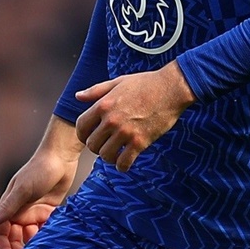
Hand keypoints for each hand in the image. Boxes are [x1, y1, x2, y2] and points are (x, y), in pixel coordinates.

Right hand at [0, 121, 80, 248]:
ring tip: (46, 242)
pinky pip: (44, 229)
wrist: (61, 157)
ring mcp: (33, 212)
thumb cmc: (39, 169)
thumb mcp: (23, 189)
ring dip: (36, 242)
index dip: (4, 247)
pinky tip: (54, 234)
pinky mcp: (47, 211)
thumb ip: (8, 207)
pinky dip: (47, 233)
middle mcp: (19, 212)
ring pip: (30, 235)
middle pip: (16, 238)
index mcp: (9, 207)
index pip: (0, 233)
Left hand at [75, 62, 194, 171]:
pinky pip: (124, 162)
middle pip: (91, 144)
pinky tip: (125, 162)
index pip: (81, 127)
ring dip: (109, 157)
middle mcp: (111, 120)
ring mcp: (125, 132)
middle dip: (96, 147)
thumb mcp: (117, 82)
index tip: (89, 136)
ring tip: (115, 153)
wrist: (171, 88)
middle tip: (105, 145)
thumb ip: (96, 91)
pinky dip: (123, 165)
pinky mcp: (140, 142)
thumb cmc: (146, 83)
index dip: (83, 134)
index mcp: (103, 105)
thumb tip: (78, 96)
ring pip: (105, 156)